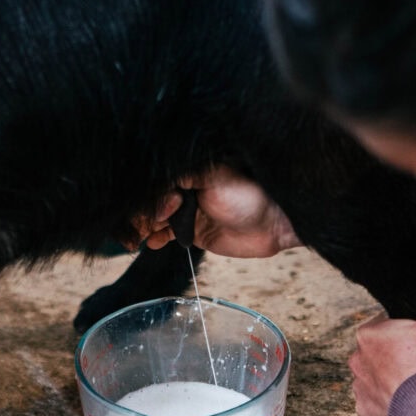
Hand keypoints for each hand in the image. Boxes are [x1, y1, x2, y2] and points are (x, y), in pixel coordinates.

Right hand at [136, 165, 301, 257]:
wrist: (273, 224)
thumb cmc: (250, 195)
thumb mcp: (215, 178)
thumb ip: (183, 176)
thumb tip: (156, 189)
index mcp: (188, 171)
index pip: (155, 181)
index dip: (151, 196)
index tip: (165, 208)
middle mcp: (184, 189)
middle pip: (150, 201)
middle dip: (143, 214)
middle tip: (150, 227)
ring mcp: (187, 211)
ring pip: (154, 219)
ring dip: (144, 228)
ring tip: (141, 238)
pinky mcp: (192, 232)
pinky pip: (165, 235)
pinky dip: (155, 239)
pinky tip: (154, 243)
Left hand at [349, 297, 415, 415]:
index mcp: (368, 334)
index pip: (392, 322)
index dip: (415, 329)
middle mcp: (357, 360)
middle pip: (386, 350)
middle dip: (406, 354)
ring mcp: (360, 388)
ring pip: (383, 376)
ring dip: (399, 378)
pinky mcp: (367, 411)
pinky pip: (382, 401)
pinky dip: (396, 401)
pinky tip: (413, 402)